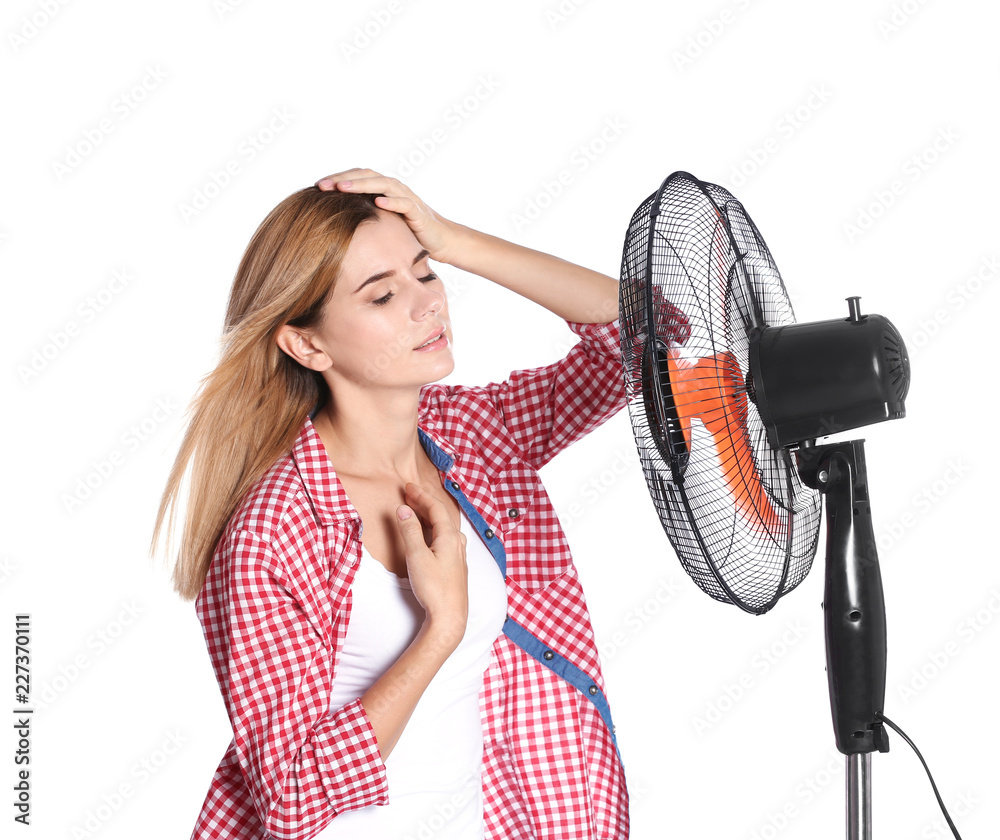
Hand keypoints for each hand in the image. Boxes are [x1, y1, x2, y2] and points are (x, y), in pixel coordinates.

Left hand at [315, 168, 460, 262]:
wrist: (441, 241)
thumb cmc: (409, 233)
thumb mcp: (382, 223)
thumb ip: (365, 217)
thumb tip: (335, 223)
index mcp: (383, 190)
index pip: (357, 177)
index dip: (337, 179)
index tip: (316, 186)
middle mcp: (394, 189)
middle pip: (366, 176)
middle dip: (343, 179)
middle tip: (322, 185)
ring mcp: (407, 198)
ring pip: (383, 184)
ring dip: (361, 185)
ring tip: (343, 188)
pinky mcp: (418, 212)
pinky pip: (404, 203)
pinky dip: (391, 201)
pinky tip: (377, 202)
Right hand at [394, 482, 468, 642]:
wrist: (449, 618)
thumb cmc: (434, 588)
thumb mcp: (417, 557)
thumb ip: (410, 531)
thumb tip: (404, 510)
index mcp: (450, 537)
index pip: (436, 508)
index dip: (421, 496)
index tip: (408, 487)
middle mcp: (458, 543)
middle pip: (442, 516)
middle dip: (425, 504)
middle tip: (410, 494)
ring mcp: (459, 556)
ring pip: (445, 528)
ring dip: (430, 517)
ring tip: (416, 511)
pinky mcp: (456, 567)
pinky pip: (446, 538)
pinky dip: (434, 530)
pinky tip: (429, 535)